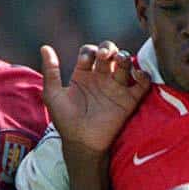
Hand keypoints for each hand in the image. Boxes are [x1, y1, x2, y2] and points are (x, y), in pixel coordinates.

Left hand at [39, 41, 149, 157]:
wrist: (81, 142)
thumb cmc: (65, 120)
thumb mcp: (53, 95)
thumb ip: (51, 71)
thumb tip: (44, 47)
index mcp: (83, 74)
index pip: (89, 52)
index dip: (89, 52)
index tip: (84, 61)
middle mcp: (101, 78)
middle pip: (109, 53)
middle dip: (108, 48)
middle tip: (105, 55)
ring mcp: (116, 88)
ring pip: (125, 64)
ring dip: (125, 57)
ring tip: (121, 60)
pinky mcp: (129, 100)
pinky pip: (142, 84)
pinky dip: (144, 76)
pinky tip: (137, 74)